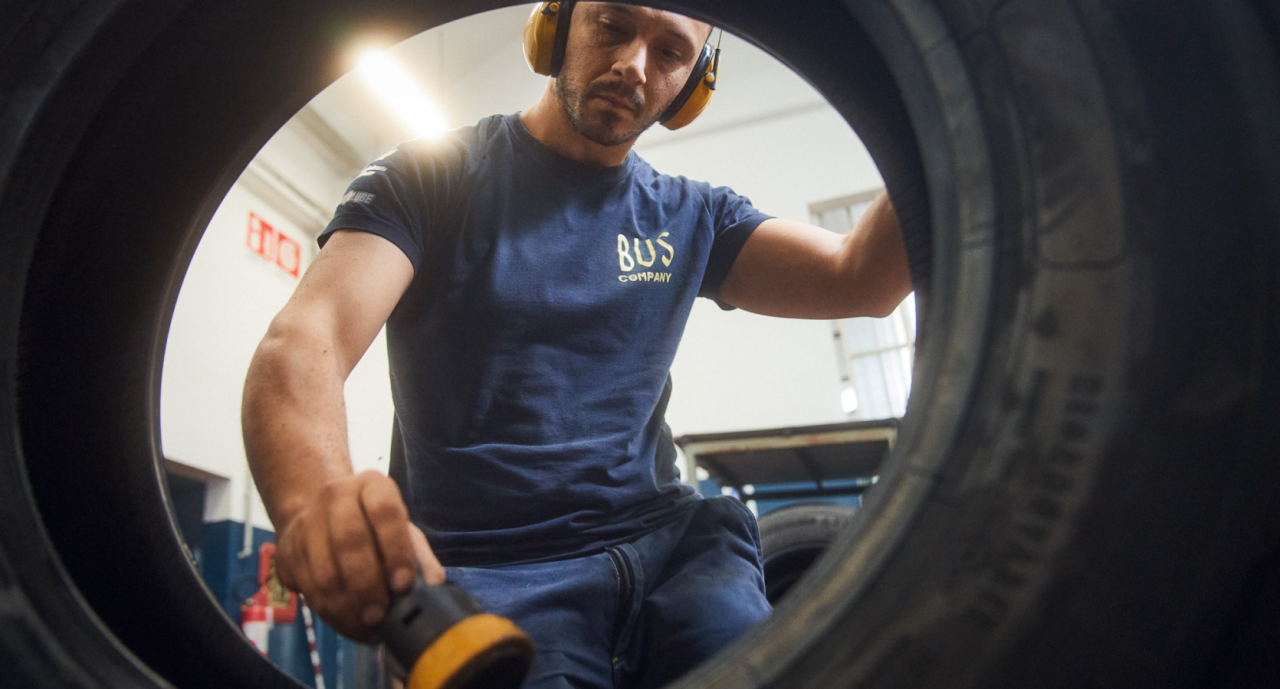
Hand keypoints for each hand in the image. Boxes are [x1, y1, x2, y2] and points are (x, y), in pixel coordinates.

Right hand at [273, 470, 444, 641]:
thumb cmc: (373, 528)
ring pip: (323, 570)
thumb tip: (434, 584)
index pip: (384, 510)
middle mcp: (335, 495)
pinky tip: (346, 620)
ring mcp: (305, 521)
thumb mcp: (402, 533)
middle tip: (380, 614)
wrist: (320, 516)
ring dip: (346, 606)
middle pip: (349, 539)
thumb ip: (420, 557)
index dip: (395, 549)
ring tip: (364, 624)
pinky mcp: (285, 549)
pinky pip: (306, 588)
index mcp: (372, 485)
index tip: (403, 584)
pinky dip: (328, 611)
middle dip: (367, 584)